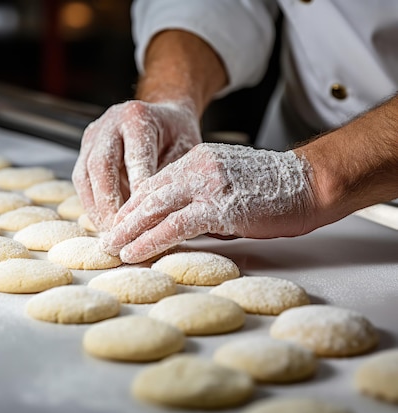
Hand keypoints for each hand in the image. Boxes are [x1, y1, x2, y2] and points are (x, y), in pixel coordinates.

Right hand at [72, 99, 200, 230]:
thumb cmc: (176, 136)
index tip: (143, 216)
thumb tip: (159, 212)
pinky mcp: (84, 150)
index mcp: (136, 116)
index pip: (135, 156)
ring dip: (96, 207)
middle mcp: (109, 123)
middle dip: (109, 202)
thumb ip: (169, 175)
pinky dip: (91, 204)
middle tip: (120, 230)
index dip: (137, 188)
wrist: (163, 117)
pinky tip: (104, 222)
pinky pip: (81, 181)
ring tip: (110, 232)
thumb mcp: (184, 149)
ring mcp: (93, 136)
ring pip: (84, 175)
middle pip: (101, 165)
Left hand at [101, 143, 317, 262]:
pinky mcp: (219, 206)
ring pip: (155, 208)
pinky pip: (175, 225)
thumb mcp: (227, 183)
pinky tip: (136, 252)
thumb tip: (177, 224)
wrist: (311, 182)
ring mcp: (206, 185)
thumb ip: (199, 198)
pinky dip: (151, 240)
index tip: (117, 222)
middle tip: (104, 238)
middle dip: (123, 218)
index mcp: (196, 159)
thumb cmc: (273, 188)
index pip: (154, 183)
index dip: (132, 205)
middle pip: (148, 194)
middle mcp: (196, 167)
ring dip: (129, 231)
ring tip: (112, 248)